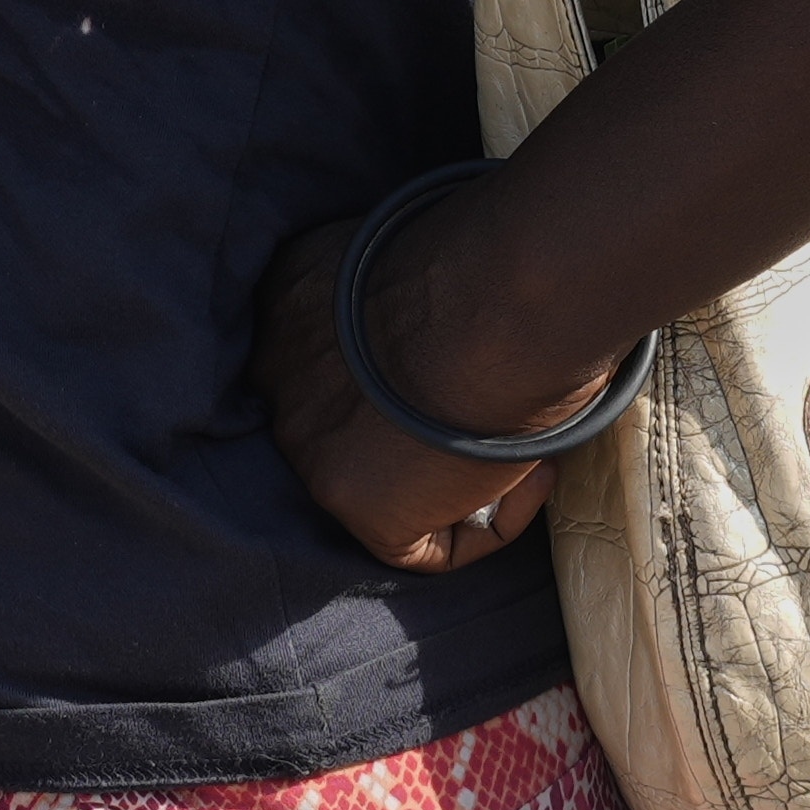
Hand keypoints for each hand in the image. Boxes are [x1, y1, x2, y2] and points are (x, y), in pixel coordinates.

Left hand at [246, 189, 612, 579]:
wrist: (504, 296)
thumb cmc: (493, 262)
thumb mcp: (416, 263)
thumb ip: (401, 306)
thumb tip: (441, 346)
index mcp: (288, 298)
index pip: (330, 362)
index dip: (403, 382)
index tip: (466, 370)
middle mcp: (276, 372)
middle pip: (351, 428)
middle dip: (422, 434)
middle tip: (497, 415)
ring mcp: (311, 445)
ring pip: (388, 490)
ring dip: (464, 478)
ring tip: (530, 443)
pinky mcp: (357, 505)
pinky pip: (425, 546)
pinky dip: (491, 523)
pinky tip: (533, 475)